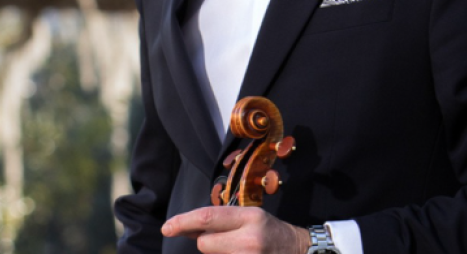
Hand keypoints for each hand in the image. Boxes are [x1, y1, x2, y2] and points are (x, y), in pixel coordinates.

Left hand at [161, 206, 309, 253]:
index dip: (183, 222)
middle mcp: (250, 239)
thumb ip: (219, 221)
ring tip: (238, 250)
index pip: (207, 218)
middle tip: (225, 241)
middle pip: (205, 243)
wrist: (299, 251)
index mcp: (249, 217)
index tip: (167, 227)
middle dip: (206, 243)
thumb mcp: (249, 217)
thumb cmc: (270, 232)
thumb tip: (185, 227)